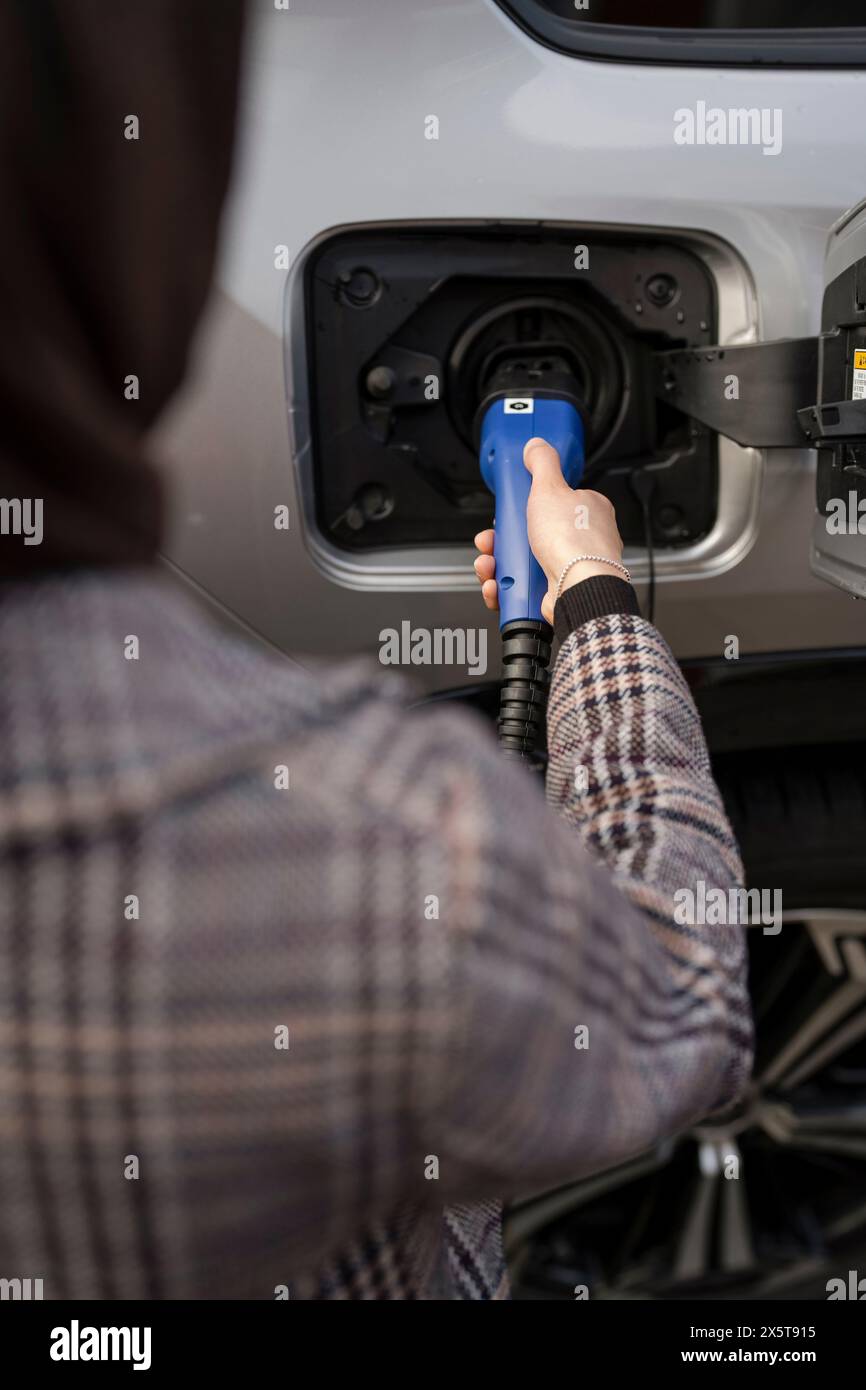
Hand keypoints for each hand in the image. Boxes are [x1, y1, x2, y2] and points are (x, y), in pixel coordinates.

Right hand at [473, 437, 625, 623]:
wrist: (578, 588)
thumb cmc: (573, 542)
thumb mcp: (551, 488)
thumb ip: (542, 464)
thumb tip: (536, 446)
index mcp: (587, 511)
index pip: (550, 503)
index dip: (523, 509)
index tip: (506, 513)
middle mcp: (580, 541)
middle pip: (530, 536)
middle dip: (501, 541)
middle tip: (489, 541)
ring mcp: (567, 569)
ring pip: (522, 565)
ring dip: (497, 565)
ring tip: (489, 565)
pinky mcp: (554, 593)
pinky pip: (522, 590)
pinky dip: (504, 588)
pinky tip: (497, 585)